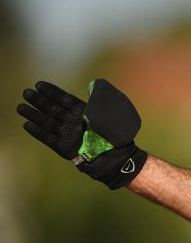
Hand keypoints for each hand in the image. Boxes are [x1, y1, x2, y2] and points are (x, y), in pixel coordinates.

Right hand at [17, 79, 147, 188]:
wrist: (118, 158)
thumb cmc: (117, 136)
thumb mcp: (113, 114)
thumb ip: (102, 100)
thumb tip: (95, 84)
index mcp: (84, 113)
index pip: (65, 99)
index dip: (52, 92)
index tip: (39, 84)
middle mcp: (74, 122)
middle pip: (53, 109)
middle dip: (40, 101)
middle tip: (26, 93)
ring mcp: (68, 135)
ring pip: (48, 122)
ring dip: (34, 115)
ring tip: (21, 107)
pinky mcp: (65, 148)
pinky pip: (49, 139)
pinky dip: (39, 132)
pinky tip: (27, 125)